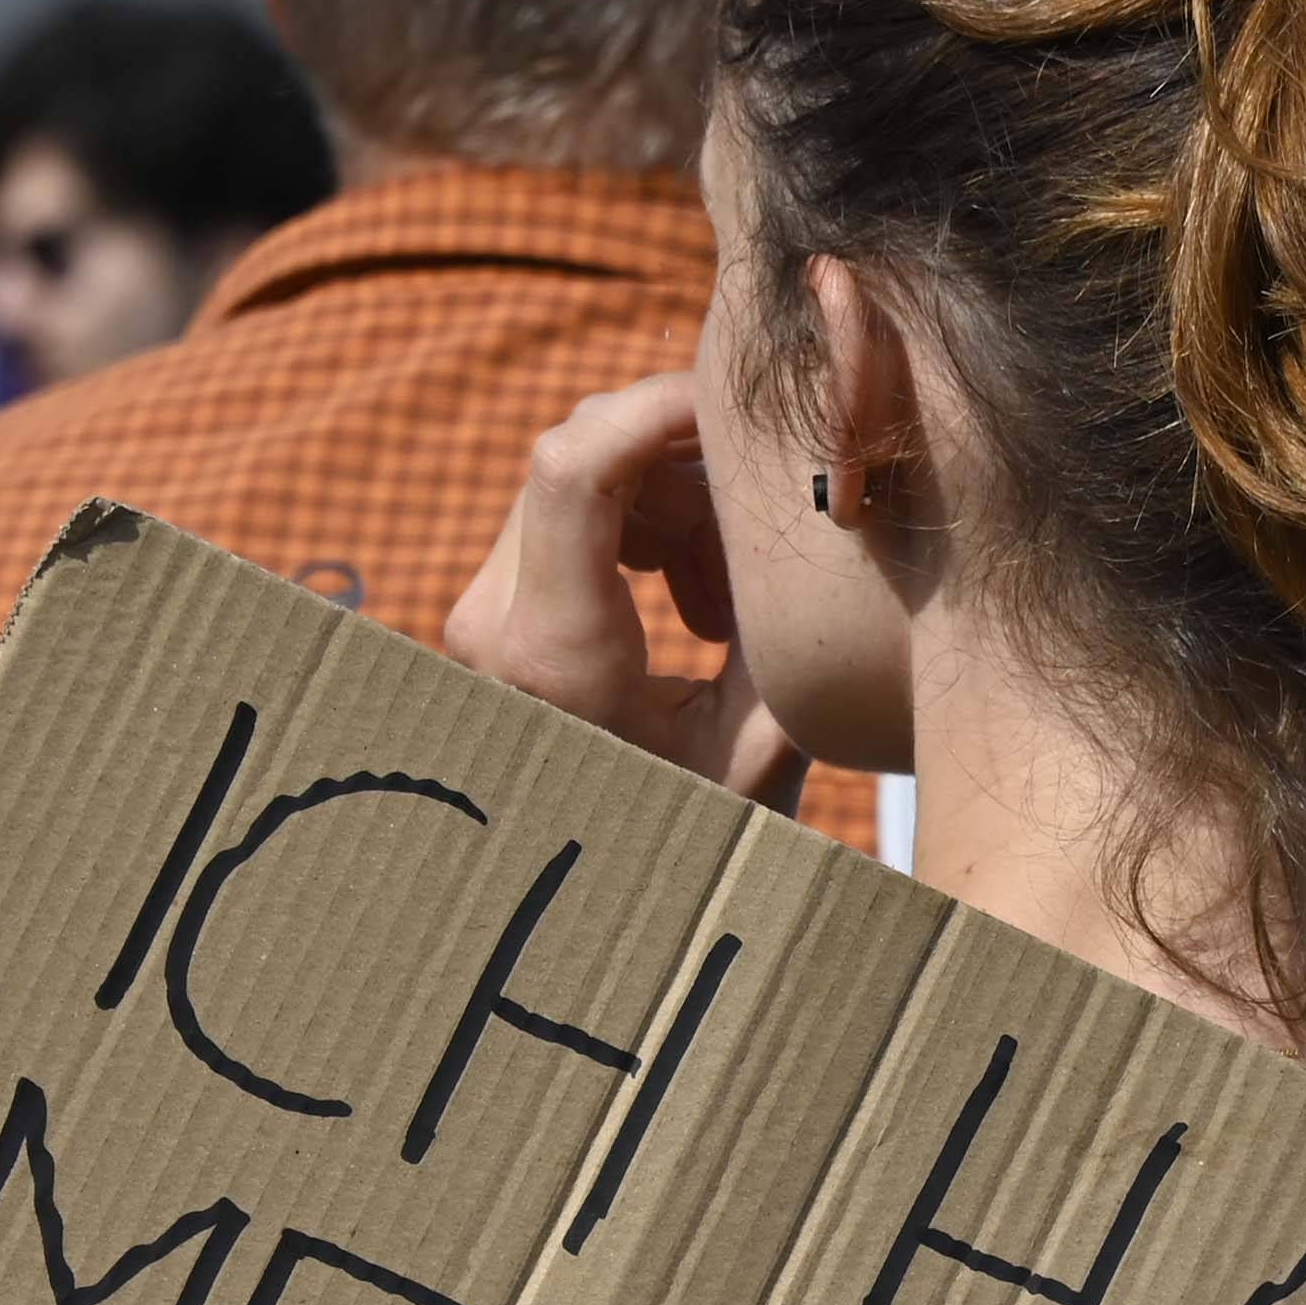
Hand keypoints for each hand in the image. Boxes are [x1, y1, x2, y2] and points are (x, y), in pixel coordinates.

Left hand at [445, 374, 801, 806]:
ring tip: (729, 608)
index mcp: (554, 654)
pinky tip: (697, 611)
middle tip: (760, 547)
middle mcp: (493, 619)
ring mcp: (482, 610)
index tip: (747, 412)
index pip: (576, 463)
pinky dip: (646, 530)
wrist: (596, 898)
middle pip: (585, 453)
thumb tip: (823, 506)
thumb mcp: (762, 747)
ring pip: (582, 473)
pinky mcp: (494, 607)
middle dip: (690, 469)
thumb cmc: (692, 843)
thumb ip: (783, 626)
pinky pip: (570, 510)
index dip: (663, 406)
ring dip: (676, 506)